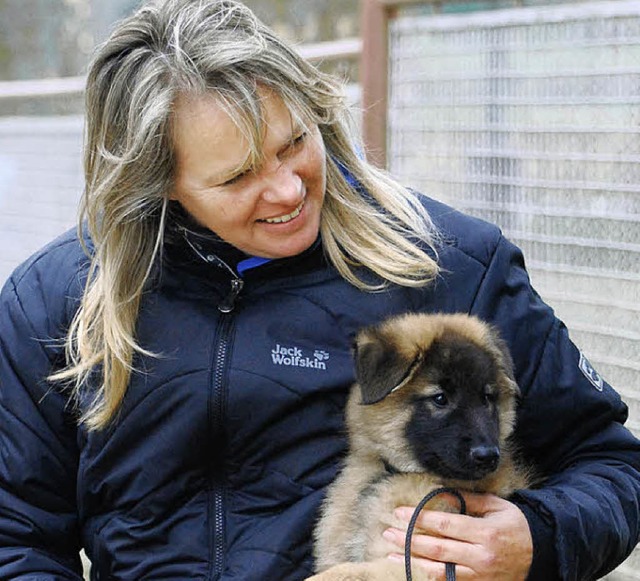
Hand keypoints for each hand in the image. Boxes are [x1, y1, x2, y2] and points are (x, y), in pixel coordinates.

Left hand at [382, 492, 532, 579]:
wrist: (540, 554)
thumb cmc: (514, 525)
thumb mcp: (497, 506)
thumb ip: (470, 499)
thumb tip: (442, 491)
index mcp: (486, 533)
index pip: (445, 524)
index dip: (420, 518)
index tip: (399, 512)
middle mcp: (481, 557)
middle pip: (437, 549)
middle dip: (409, 539)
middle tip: (388, 531)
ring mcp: (480, 576)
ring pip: (440, 571)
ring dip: (412, 561)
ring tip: (391, 551)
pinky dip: (428, 577)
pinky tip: (412, 569)